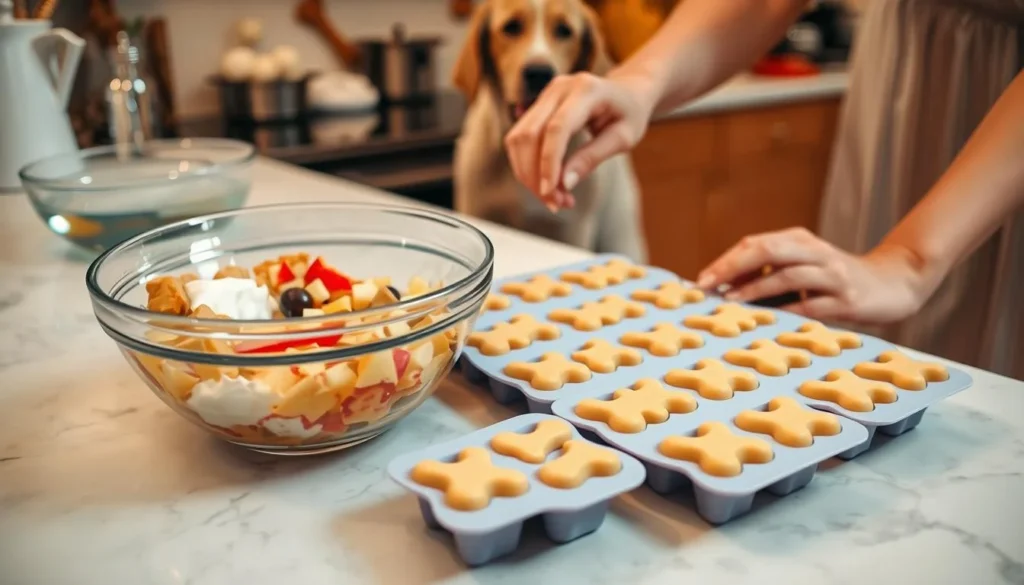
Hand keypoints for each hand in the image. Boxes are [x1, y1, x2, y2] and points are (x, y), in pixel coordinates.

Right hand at [504, 71, 656, 209]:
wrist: (626, 91)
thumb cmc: (629, 113)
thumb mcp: (623, 138)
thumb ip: (592, 157)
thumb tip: (564, 184)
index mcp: (586, 90)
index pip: (557, 129)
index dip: (549, 163)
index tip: (551, 193)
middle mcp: (559, 88)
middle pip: (530, 135)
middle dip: (535, 175)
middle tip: (555, 204)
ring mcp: (545, 95)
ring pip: (518, 139)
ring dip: (528, 174)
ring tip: (554, 198)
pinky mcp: (537, 106)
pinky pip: (520, 139)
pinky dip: (528, 166)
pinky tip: (547, 184)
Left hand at [696, 228, 931, 323]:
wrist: (894, 284)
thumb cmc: (836, 280)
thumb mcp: (804, 268)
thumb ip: (772, 273)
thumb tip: (725, 288)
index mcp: (800, 240)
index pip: (756, 244)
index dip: (726, 261)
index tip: (701, 280)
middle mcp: (815, 252)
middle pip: (767, 251)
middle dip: (732, 268)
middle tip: (707, 287)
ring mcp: (832, 275)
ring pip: (786, 276)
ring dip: (755, 290)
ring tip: (730, 302)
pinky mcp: (846, 300)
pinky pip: (810, 306)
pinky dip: (785, 312)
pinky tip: (765, 321)